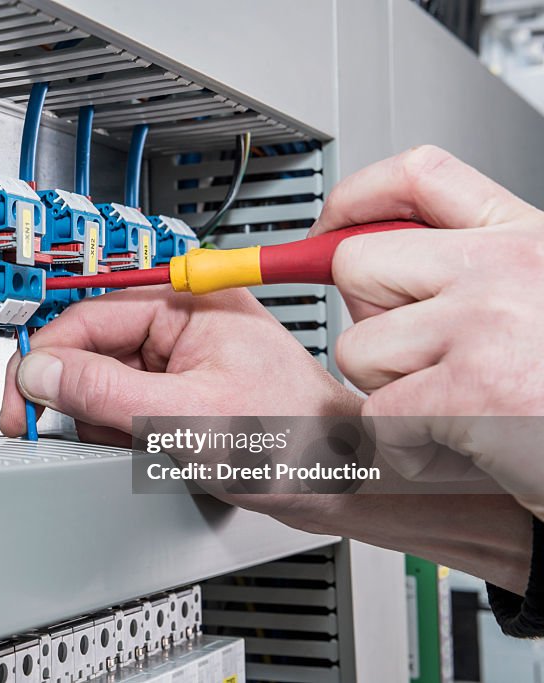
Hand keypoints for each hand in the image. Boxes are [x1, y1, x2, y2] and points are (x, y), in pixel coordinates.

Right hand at [0, 285, 358, 445]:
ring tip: (147, 443)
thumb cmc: (294, 441)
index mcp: (187, 304)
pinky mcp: (180, 385)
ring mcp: (181, 355)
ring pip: (102, 379)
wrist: (339, 480)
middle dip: (79, 396)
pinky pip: (125, 401)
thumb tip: (42, 370)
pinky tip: (153, 447)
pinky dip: (123, 429)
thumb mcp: (186, 418)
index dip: (45, 361)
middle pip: (90, 349)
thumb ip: (105, 392)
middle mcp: (182, 321)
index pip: (86, 319)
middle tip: (70, 429)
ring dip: (105, 418)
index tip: (22, 401)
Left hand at [312, 145, 543, 515]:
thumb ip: (469, 271)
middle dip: (367, 321)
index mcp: (526, 239)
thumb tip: (366, 269)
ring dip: (389, 394)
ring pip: (357, 350)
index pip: (418, 177)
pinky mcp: (471, 389)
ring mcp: (486, 323)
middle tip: (421, 362)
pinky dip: (407, 450)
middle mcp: (505, 267)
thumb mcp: (539, 298)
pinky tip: (465, 451)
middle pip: (355, 265)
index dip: (353, 198)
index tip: (326, 229)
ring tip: (459, 411)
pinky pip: (378, 417)